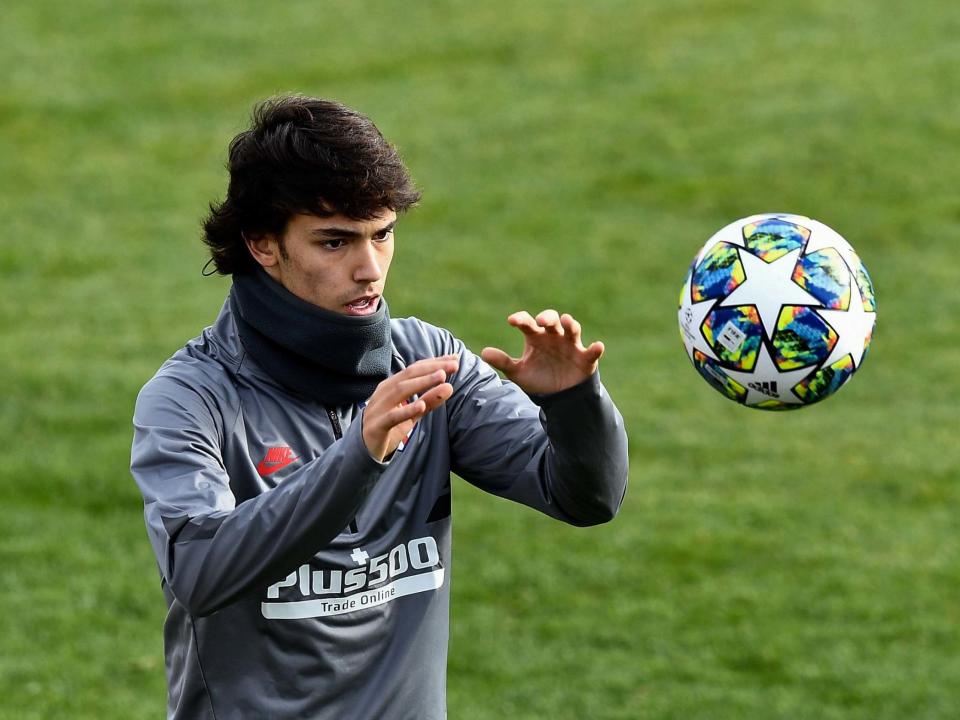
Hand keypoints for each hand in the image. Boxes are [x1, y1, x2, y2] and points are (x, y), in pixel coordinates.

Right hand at [362, 355, 458, 461]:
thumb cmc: (390, 426)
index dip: (434, 363)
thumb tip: (449, 386)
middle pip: (409, 375)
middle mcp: (384, 392)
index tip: (454, 359)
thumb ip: (429, 400)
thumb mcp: (413, 413)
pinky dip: (406, 410)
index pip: (414, 369)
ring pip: (400, 391)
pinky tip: (421, 405)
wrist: (365, 449)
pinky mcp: (376, 426)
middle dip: (432, 369)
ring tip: (442, 378)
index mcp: (391, 385)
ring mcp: (378, 408)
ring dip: (422, 383)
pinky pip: (392, 416)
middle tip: (453, 365)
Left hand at [481, 310, 603, 394]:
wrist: (559, 397)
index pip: (527, 323)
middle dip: (547, 317)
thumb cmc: (538, 379)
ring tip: (567, 322)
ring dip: (570, 325)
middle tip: (542, 321)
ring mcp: (570, 345)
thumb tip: (483, 352)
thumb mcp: (518, 372)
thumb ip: (503, 362)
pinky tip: (597, 346)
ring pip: (572, 329)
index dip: (521, 319)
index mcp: (536, 337)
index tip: (512, 321)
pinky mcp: (585, 358)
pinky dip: (595, 348)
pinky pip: (592, 351)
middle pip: (551, 320)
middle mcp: (553, 337)